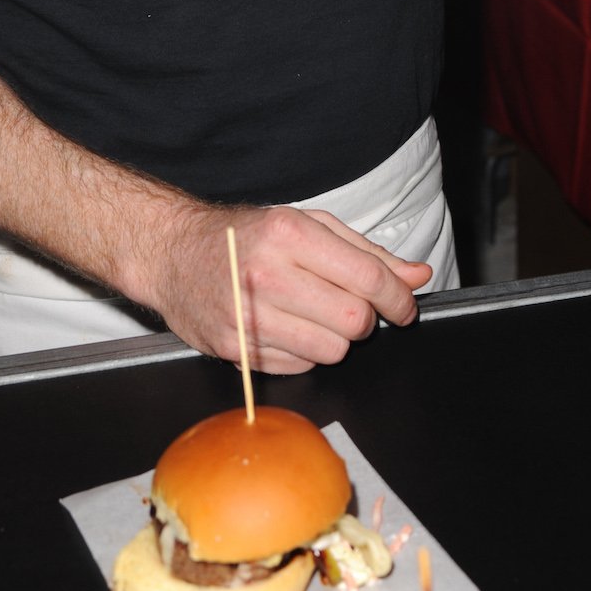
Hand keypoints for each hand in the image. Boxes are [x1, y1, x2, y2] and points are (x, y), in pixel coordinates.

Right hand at [147, 201, 431, 374]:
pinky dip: (305, 351)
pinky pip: (300, 366)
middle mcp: (267, 274)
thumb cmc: (245, 236)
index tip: (404, 305)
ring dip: (335, 337)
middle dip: (365, 317)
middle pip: (355, 321)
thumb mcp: (306, 225)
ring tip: (312, 313)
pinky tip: (286, 327)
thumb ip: (365, 252)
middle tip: (349, 304)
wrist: (173, 253)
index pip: (367, 277)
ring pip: (332, 350)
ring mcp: (248, 316)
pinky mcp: (235, 350)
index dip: (398, 297)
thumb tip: (417, 276)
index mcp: (289, 234)